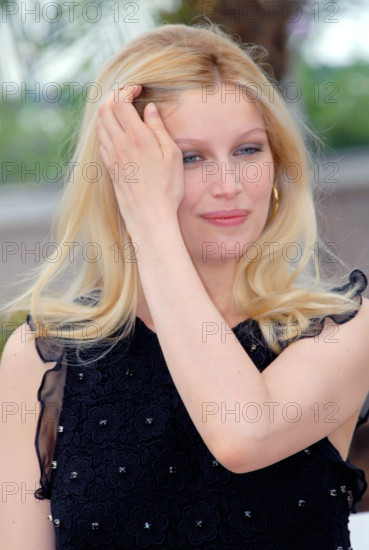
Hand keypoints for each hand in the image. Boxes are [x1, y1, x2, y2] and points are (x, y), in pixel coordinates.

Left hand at [95, 84, 184, 236]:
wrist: (150, 216)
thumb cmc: (167, 188)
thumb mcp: (172, 155)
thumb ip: (159, 129)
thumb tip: (149, 109)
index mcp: (137, 137)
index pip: (120, 102)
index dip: (127, 90)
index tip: (138, 88)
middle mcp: (120, 145)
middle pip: (105, 110)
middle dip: (114, 97)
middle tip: (128, 97)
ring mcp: (112, 157)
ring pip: (100, 126)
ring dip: (109, 114)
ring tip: (123, 114)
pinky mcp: (110, 169)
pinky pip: (102, 143)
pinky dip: (107, 132)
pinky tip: (119, 136)